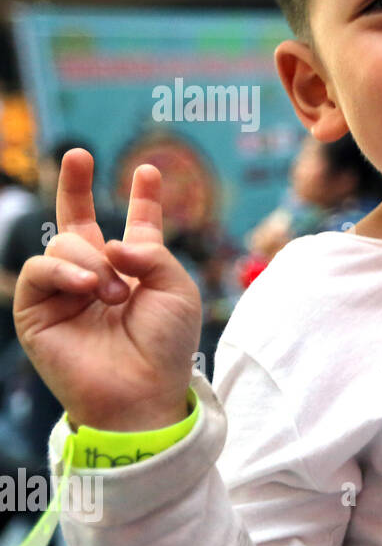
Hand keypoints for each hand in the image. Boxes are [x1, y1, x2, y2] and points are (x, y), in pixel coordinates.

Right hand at [13, 149, 200, 431]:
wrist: (142, 390)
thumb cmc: (167, 346)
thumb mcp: (178, 290)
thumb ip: (153, 253)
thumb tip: (112, 242)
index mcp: (139, 270)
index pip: (138, 227)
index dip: (143, 199)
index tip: (148, 171)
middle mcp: (100, 275)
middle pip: (79, 222)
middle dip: (75, 185)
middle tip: (78, 154)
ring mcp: (66, 291)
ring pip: (64, 244)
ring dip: (92, 262)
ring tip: (114, 293)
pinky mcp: (38, 310)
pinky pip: (39, 270)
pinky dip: (64, 271)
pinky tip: (87, 287)